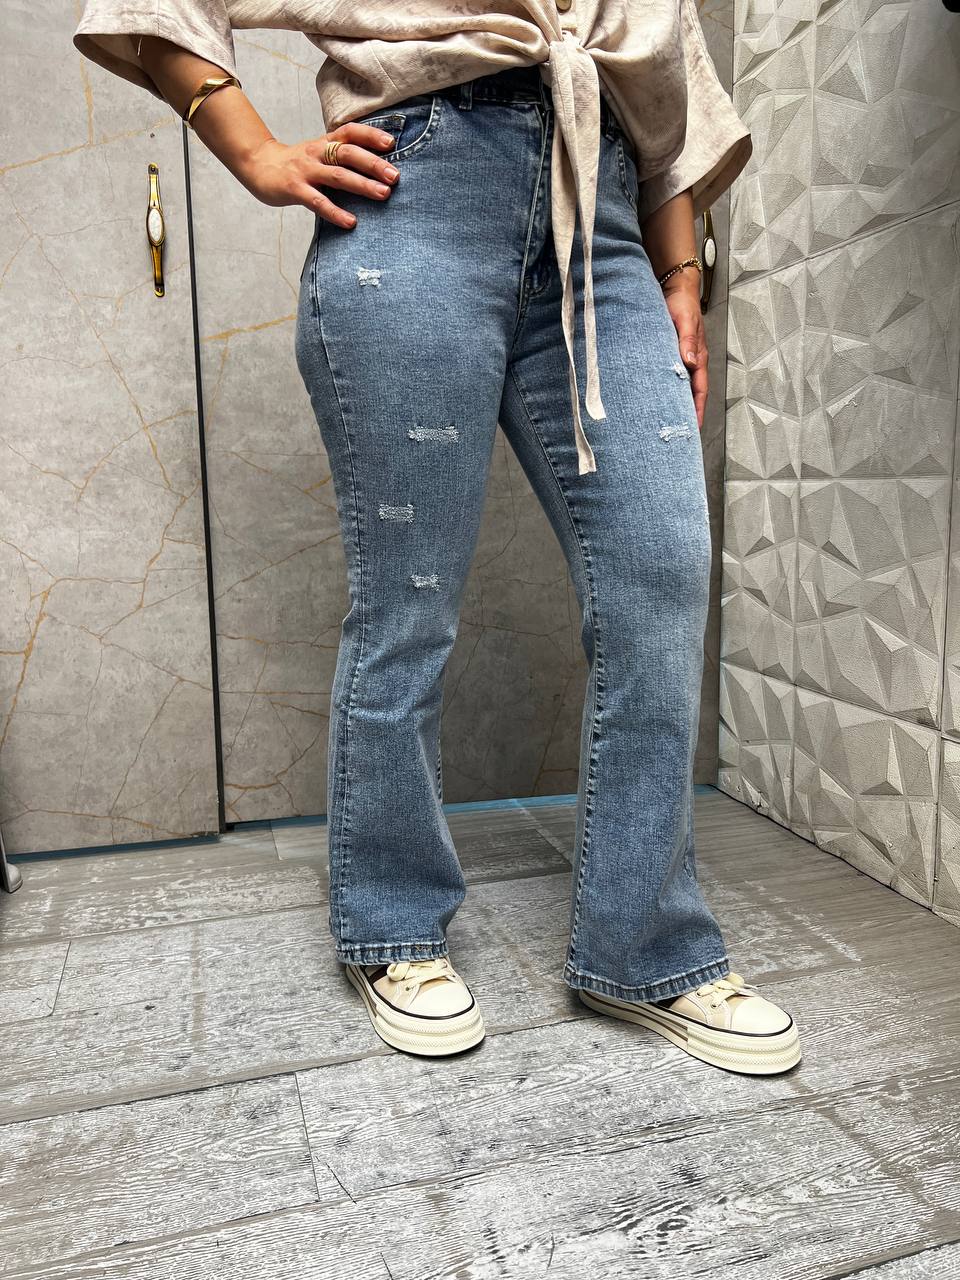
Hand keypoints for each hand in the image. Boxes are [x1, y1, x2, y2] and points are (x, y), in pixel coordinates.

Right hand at [239, 124, 401, 227]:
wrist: (258, 166)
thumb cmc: (297, 164)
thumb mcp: (319, 153)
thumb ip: (342, 157)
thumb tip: (376, 168)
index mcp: (325, 142)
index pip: (350, 132)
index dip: (370, 135)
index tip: (391, 143)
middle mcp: (317, 153)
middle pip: (348, 153)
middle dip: (373, 164)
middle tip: (395, 176)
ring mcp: (305, 171)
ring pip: (337, 176)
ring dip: (362, 185)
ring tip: (383, 194)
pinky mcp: (294, 189)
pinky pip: (318, 202)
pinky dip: (336, 212)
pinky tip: (351, 222)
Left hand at [662, 272, 706, 430]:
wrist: (674, 287)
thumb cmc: (681, 302)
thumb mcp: (685, 319)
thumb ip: (687, 340)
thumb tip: (690, 361)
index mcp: (698, 356)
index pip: (699, 390)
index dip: (697, 410)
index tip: (693, 428)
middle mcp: (691, 361)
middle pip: (690, 393)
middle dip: (686, 413)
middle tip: (677, 433)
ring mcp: (681, 359)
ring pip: (679, 387)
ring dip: (675, 403)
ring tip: (665, 422)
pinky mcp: (669, 354)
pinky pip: (669, 377)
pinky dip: (665, 389)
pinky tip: (656, 398)